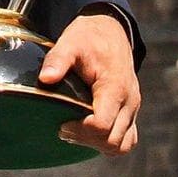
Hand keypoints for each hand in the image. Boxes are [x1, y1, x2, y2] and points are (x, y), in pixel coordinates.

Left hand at [40, 10, 138, 155]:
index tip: (62, 123)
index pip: (102, 125)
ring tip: (76, 131)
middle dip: (85, 139)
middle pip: (111, 140)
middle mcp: (129, 101)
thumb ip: (58, 59)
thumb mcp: (71, 42)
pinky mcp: (131, 112)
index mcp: (115, 87)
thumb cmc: (89, 38)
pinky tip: (89, 132)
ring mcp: (132, 108)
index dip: (80, 130)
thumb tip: (44, 78)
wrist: (110, 31)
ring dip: (98, 145)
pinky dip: (109, 142)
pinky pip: (127, 140)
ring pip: (121, 145)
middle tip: (64, 128)